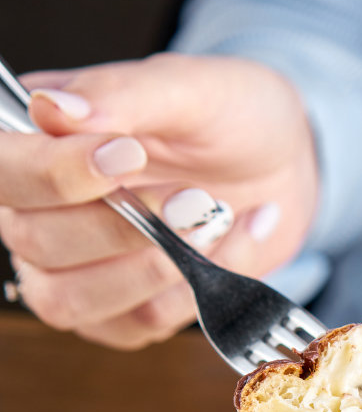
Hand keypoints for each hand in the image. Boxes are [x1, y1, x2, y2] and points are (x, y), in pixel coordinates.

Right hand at [0, 53, 318, 347]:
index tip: (131, 155)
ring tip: (216, 220)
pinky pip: (137, 323)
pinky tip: (233, 240)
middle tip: (197, 196)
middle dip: (125, 225)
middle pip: (33, 240)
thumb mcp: (190, 88)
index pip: (4, 169)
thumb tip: (52, 110)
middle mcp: (38, 208)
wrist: (283, 161)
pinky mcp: (120, 312)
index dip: (55, 174)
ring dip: (155, 266)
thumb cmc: (228, 114)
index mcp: (36, 140)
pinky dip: (197, 288)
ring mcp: (73, 268)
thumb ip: (121, 94)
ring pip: (70, 299)